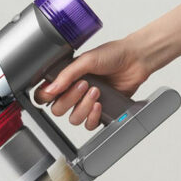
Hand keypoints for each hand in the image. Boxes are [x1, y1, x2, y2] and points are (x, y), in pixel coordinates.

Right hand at [34, 36, 152, 128]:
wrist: (136, 60)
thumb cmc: (113, 55)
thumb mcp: (86, 60)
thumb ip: (66, 74)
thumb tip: (51, 88)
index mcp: (65, 78)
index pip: (44, 94)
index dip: (45, 96)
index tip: (53, 92)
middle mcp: (73, 92)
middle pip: (58, 109)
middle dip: (70, 99)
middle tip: (84, 85)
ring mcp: (85, 103)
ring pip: (73, 118)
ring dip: (84, 107)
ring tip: (96, 91)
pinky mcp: (99, 111)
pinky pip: (88, 125)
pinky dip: (93, 117)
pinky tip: (100, 104)